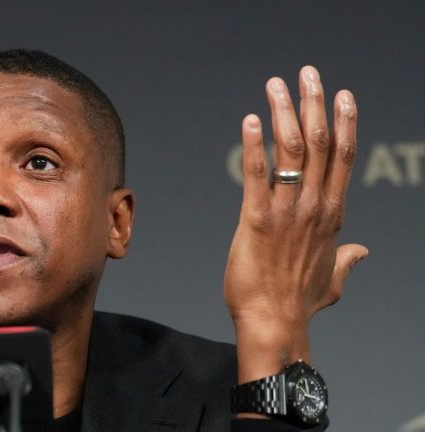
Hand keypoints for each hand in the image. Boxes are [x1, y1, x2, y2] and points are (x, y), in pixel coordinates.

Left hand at [224, 66, 367, 383]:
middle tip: (307, 74)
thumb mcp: (333, 279)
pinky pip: (256, 173)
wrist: (274, 321)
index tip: (343, 96)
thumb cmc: (299, 302)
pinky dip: (253, 145)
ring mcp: (287, 210)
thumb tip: (362, 252)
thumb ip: (348, 260)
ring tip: (276, 85)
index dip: (344, 123)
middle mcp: (314, 206)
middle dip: (314, 103)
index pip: (342, 158)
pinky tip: (249, 122)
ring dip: (284, 113)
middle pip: (320, 143)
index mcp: (332, 215)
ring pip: (291, 149)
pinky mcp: (256, 218)